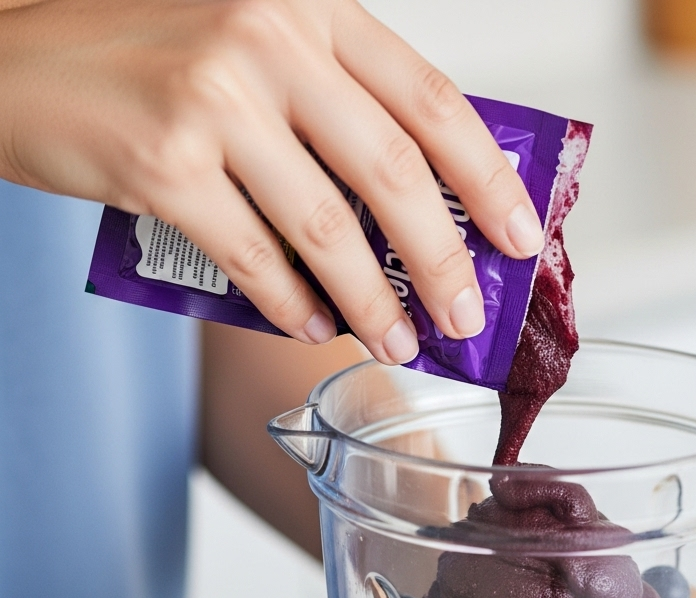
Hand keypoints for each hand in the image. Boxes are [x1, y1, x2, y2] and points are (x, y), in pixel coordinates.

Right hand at [0, 0, 543, 355]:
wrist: (18, 54)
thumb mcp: (258, 45)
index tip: (521, 239)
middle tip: (468, 318)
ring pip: (329, 230)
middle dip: (443, 262)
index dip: (488, 179)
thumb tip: (420, 206)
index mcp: (313, 5)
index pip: (433, 100)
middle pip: (396, 174)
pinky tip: (316, 326)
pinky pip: (255, 260)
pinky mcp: (163, 164)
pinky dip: (293, 305)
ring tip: (397, 341)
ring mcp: (215, 100)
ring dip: (373, 303)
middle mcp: (270, 37)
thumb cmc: (149, 54)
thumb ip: (335, 104)